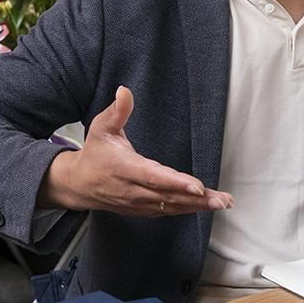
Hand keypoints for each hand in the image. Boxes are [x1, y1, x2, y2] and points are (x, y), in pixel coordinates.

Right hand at [38, 86, 233, 216]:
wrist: (80, 184)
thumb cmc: (95, 153)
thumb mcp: (101, 128)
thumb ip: (117, 111)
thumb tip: (124, 91)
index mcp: (125, 168)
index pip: (153, 177)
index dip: (175, 183)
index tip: (197, 186)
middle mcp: (133, 189)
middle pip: (169, 196)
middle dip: (197, 199)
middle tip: (222, 200)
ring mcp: (138, 203)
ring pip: (172, 207)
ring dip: (198, 206)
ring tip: (223, 203)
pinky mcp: (142, 210)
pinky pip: (168, 211)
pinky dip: (188, 210)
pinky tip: (205, 206)